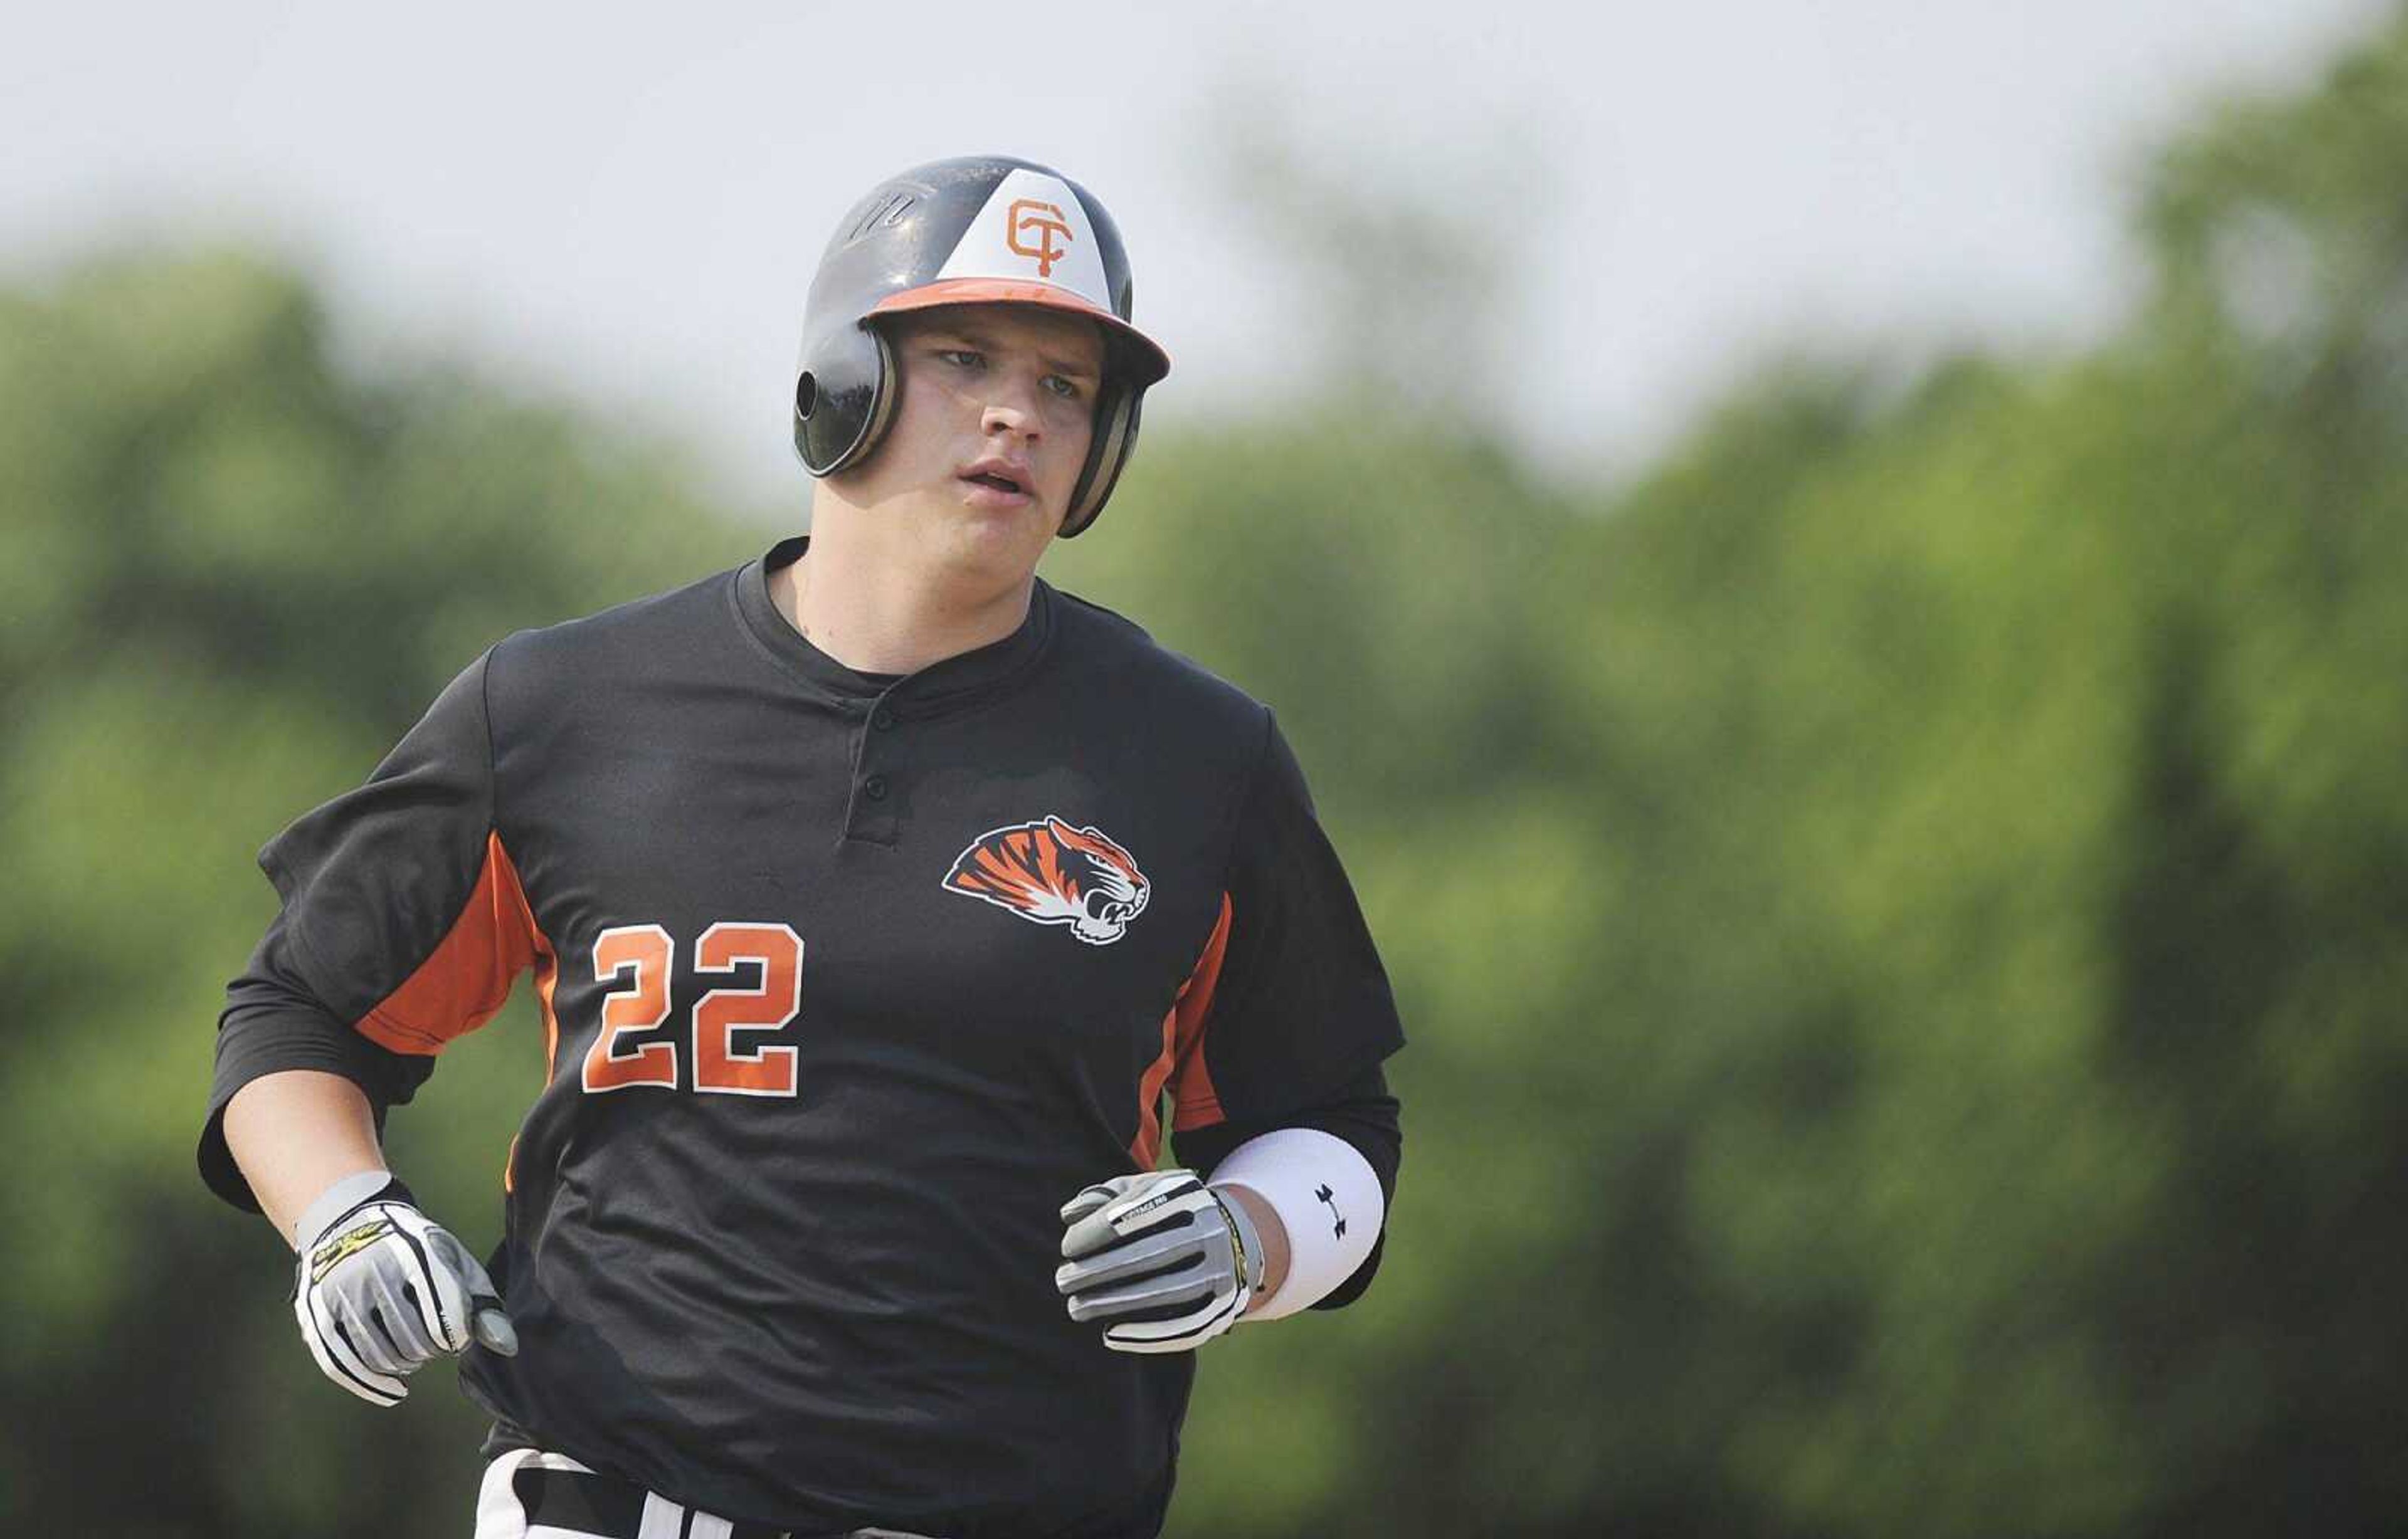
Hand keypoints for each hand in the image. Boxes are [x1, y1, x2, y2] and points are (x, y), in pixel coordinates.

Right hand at [291, 1176, 516, 1405]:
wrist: (350, 1228)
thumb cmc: (416, 1253)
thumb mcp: (456, 1265)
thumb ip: (483, 1305)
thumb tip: (507, 1347)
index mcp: (417, 1254)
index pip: (448, 1316)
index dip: (457, 1336)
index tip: (456, 1336)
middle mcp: (374, 1272)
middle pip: (414, 1340)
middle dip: (431, 1351)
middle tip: (433, 1345)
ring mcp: (341, 1294)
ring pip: (381, 1356)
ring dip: (405, 1366)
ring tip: (415, 1356)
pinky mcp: (316, 1315)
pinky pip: (344, 1365)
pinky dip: (372, 1386)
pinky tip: (394, 1392)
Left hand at [1055, 1169, 1264, 1353]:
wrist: (1232, 1241)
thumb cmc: (1168, 1214)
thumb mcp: (1141, 1192)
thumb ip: (1104, 1197)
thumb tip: (1069, 1214)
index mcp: (1188, 1194)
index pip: (1135, 1214)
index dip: (1094, 1233)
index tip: (1067, 1249)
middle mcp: (1212, 1230)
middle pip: (1149, 1254)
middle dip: (1098, 1271)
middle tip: (1063, 1282)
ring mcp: (1222, 1270)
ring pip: (1165, 1292)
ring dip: (1114, 1304)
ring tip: (1077, 1309)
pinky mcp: (1224, 1306)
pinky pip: (1183, 1326)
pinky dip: (1144, 1334)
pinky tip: (1109, 1334)